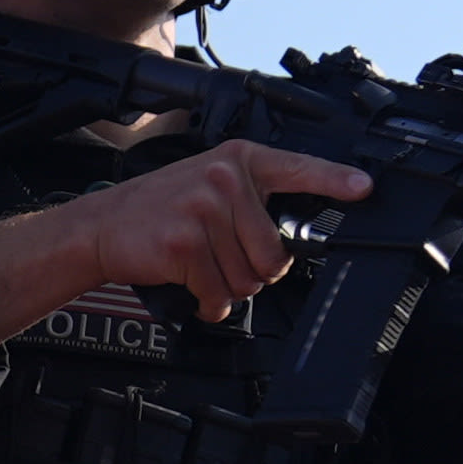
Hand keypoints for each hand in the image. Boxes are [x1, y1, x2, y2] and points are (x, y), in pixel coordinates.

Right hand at [0, 141, 373, 340]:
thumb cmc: (155, 212)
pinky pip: (219, 294)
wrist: (98, 227)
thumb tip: (285, 246)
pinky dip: (207, 303)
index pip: (298, 168)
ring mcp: (205, 209)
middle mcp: (225, 178)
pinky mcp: (186, 244)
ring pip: (248, 278)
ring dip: (227, 289)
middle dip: (253, 272)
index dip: (335, 182)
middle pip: (274, 253)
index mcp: (238, 160)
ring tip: (201, 270)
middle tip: (222, 261)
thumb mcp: (205, 184)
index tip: (364, 189)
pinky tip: (189, 286)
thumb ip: (247, 200)